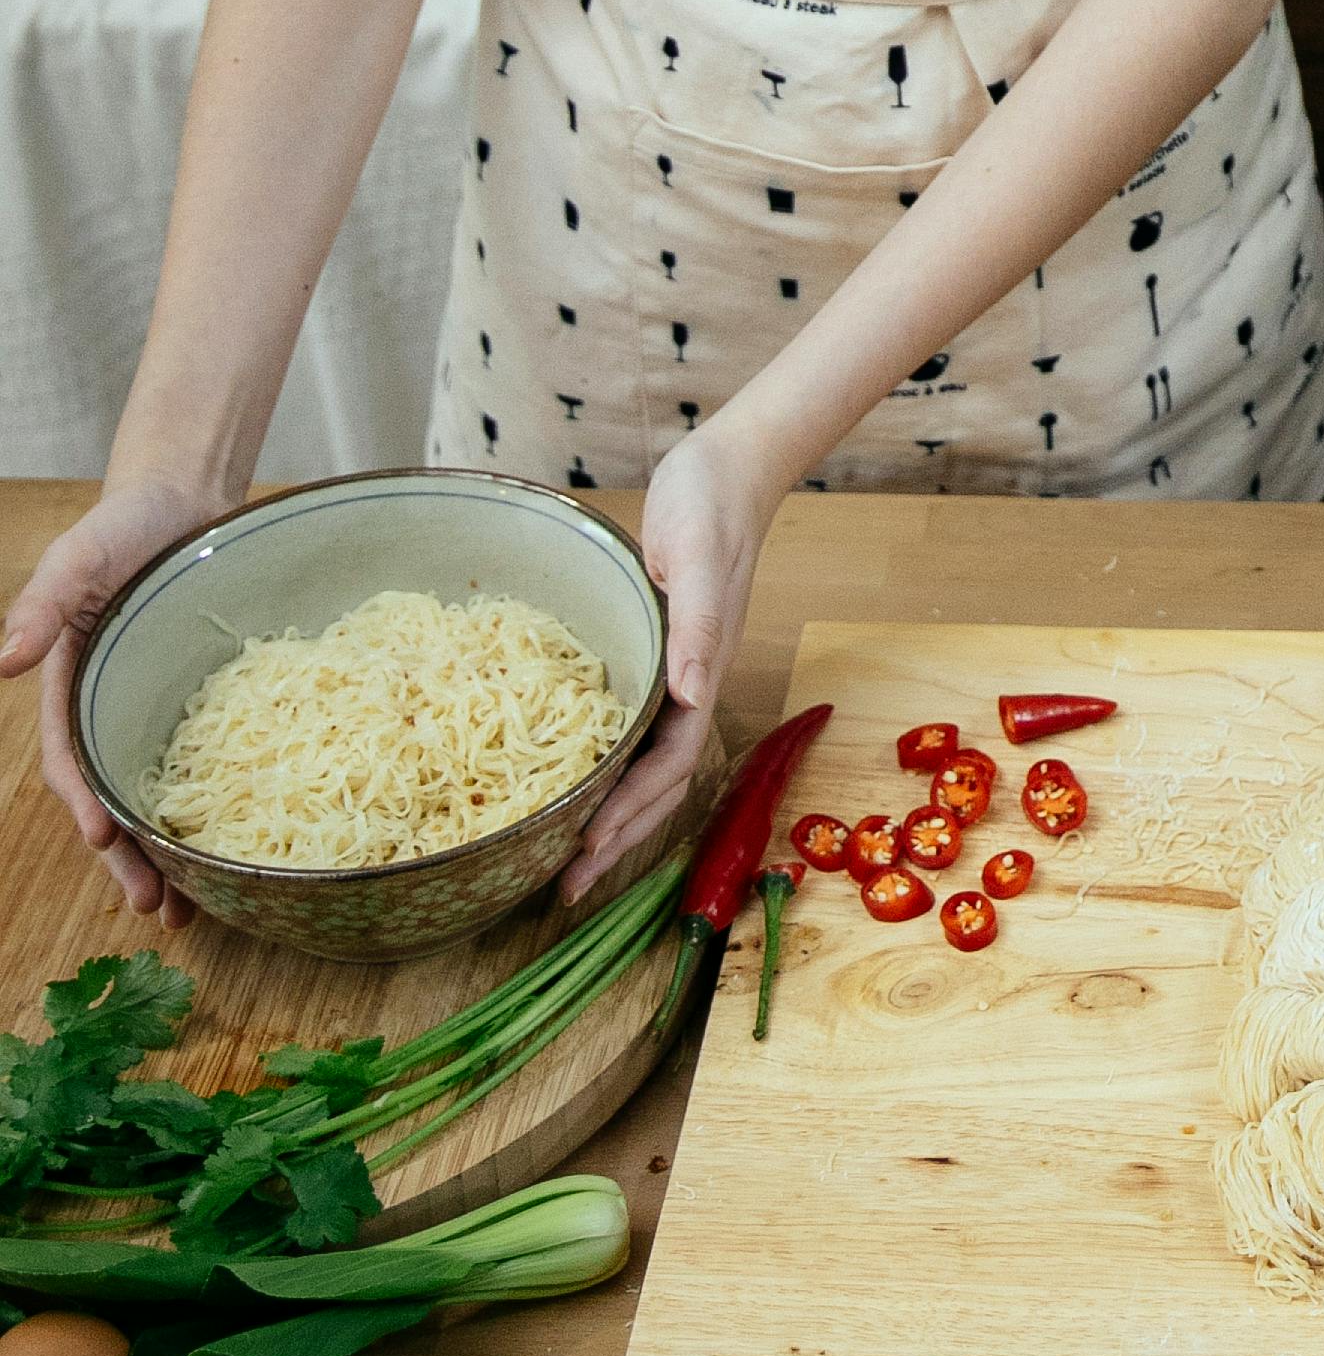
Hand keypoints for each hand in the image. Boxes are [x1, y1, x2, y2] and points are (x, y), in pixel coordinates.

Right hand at [0, 463, 237, 914]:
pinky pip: (205, 766)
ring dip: (165, 855)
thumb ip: (43, 603)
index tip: (105, 841)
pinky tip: (230, 849)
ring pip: (155, 799)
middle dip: (127, 860)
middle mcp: (110, 711)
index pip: (73, 763)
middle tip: (153, 907)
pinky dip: (213, 810)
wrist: (184, 498)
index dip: (86, 805)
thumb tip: (2, 658)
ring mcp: (156, 713)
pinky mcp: (201, 706)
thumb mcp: (77, 558)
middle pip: (112, 800)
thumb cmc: (121, 525)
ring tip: (187, 909)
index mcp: (73, 689)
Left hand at [560, 418, 785, 904]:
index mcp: (699, 672)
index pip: (667, 766)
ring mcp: (673, 673)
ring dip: (611, 815)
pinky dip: (607, 768)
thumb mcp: (701, 559)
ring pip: (644, 764)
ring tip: (567, 860)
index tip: (584, 858)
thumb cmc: (711, 504)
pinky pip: (631, 729)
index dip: (628, 816)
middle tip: (564, 889)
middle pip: (657, 783)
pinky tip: (576, 781)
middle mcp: (687, 684)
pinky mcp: (655, 652)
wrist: (727, 465)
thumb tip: (693, 694)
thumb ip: (701, 625)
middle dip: (615, 838)